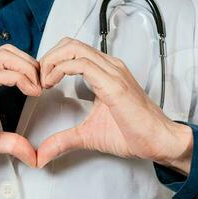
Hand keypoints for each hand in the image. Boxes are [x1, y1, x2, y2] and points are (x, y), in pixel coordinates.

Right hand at [0, 45, 41, 179]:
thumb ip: (8, 142)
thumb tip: (30, 153)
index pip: (2, 57)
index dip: (25, 66)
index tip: (38, 85)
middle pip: (7, 50)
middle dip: (31, 63)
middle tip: (42, 84)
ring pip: (5, 57)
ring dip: (29, 69)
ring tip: (38, 88)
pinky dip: (20, 79)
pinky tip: (29, 92)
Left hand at [35, 37, 191, 169]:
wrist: (159, 141)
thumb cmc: (134, 134)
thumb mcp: (89, 136)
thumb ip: (64, 141)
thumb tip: (42, 155)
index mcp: (105, 72)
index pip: (72, 51)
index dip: (51, 62)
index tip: (39, 83)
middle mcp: (109, 66)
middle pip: (69, 43)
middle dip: (47, 58)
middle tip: (37, 80)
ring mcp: (112, 72)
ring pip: (73, 48)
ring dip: (50, 62)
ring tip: (42, 82)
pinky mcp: (113, 84)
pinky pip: (81, 64)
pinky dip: (60, 69)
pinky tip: (52, 84)